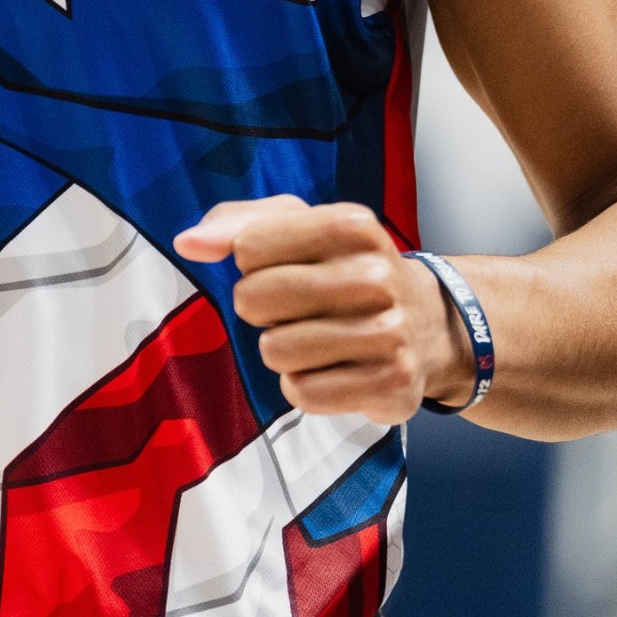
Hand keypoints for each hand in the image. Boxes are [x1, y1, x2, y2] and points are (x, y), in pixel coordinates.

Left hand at [174, 195, 473, 425]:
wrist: (428, 323)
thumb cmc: (341, 268)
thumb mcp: (297, 228)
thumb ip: (235, 223)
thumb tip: (187, 243)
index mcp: (352, 225)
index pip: (248, 247)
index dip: (251, 262)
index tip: (280, 266)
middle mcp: (377, 275)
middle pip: (255, 299)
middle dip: (259, 308)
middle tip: (294, 308)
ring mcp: (390, 332)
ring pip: (275, 351)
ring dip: (281, 350)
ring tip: (314, 338)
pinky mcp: (391, 384)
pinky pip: (303, 392)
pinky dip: (303, 386)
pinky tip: (331, 369)